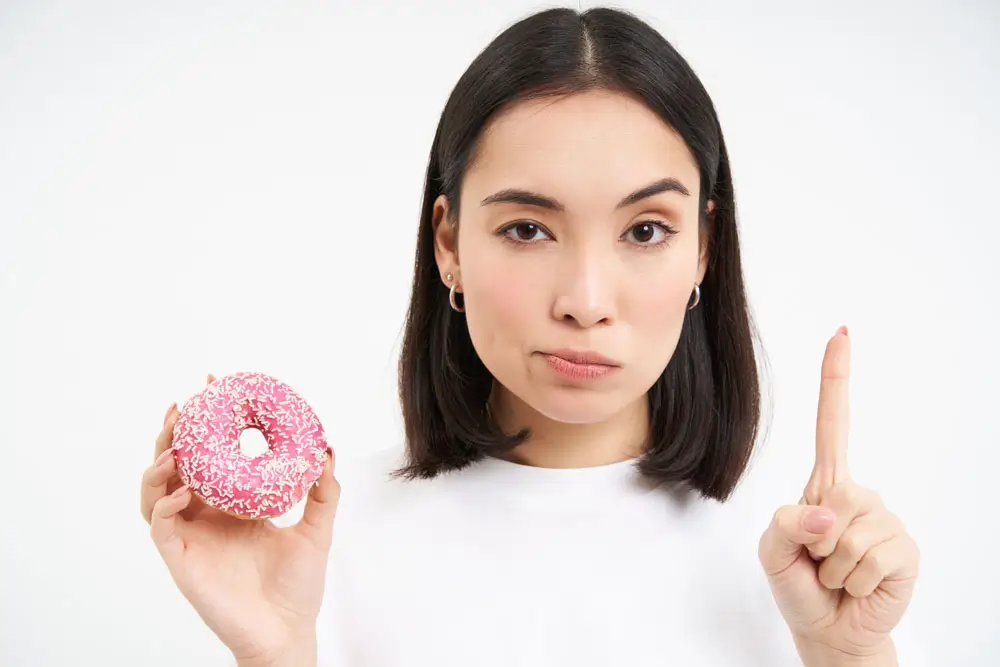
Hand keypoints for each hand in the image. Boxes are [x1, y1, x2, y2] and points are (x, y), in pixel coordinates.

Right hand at [141, 374, 339, 664]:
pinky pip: (159, 525)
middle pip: (175, 465)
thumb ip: (324, 490)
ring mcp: (189, 536)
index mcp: (231, 504)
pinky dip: (163, 504)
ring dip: (159, 464)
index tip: (215, 383)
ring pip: (154, 491)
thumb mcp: (317, 528)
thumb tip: (327, 448)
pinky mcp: (180, 560)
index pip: (211, 455)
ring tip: (174, 447)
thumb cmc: (298, 585)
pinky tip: (182, 491)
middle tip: (183, 407)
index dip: (208, 420)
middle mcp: (206, 515)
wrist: (287, 630)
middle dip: (173, 434)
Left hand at [758, 328, 919, 662]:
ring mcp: (884, 520)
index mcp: (825, 486)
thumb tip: (828, 516)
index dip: (836, 379)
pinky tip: (858, 585)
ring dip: (831, 565)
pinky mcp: (903, 549)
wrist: (827, 630)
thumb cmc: (799, 584)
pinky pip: (867, 558)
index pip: (832, 425)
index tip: (841, 334)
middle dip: (812, 541)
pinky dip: (852, 580)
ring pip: (845, 534)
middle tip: (818, 562)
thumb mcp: (772, 551)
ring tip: (836, 575)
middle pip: (831, 496)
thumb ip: (784, 524)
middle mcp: (858, 495)